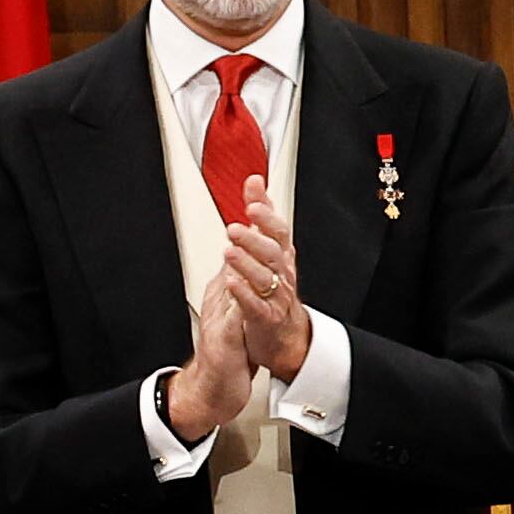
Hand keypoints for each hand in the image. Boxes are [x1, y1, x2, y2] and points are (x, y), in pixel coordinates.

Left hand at [221, 174, 310, 383]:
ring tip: (230, 252)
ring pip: (264, 277)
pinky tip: (231, 283)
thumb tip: (256, 180)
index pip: (278, 231)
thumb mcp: (268, 244)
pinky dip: (243, 293)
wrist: (283, 333)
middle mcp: (281, 273)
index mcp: (280, 253)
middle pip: (271, 253)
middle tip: (234, 229)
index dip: (267, 217)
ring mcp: (275, 295)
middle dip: (253, 239)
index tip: (253, 204)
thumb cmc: (274, 287)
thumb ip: (261, 212)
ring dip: (246, 264)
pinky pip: (255, 305)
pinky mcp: (265, 317)